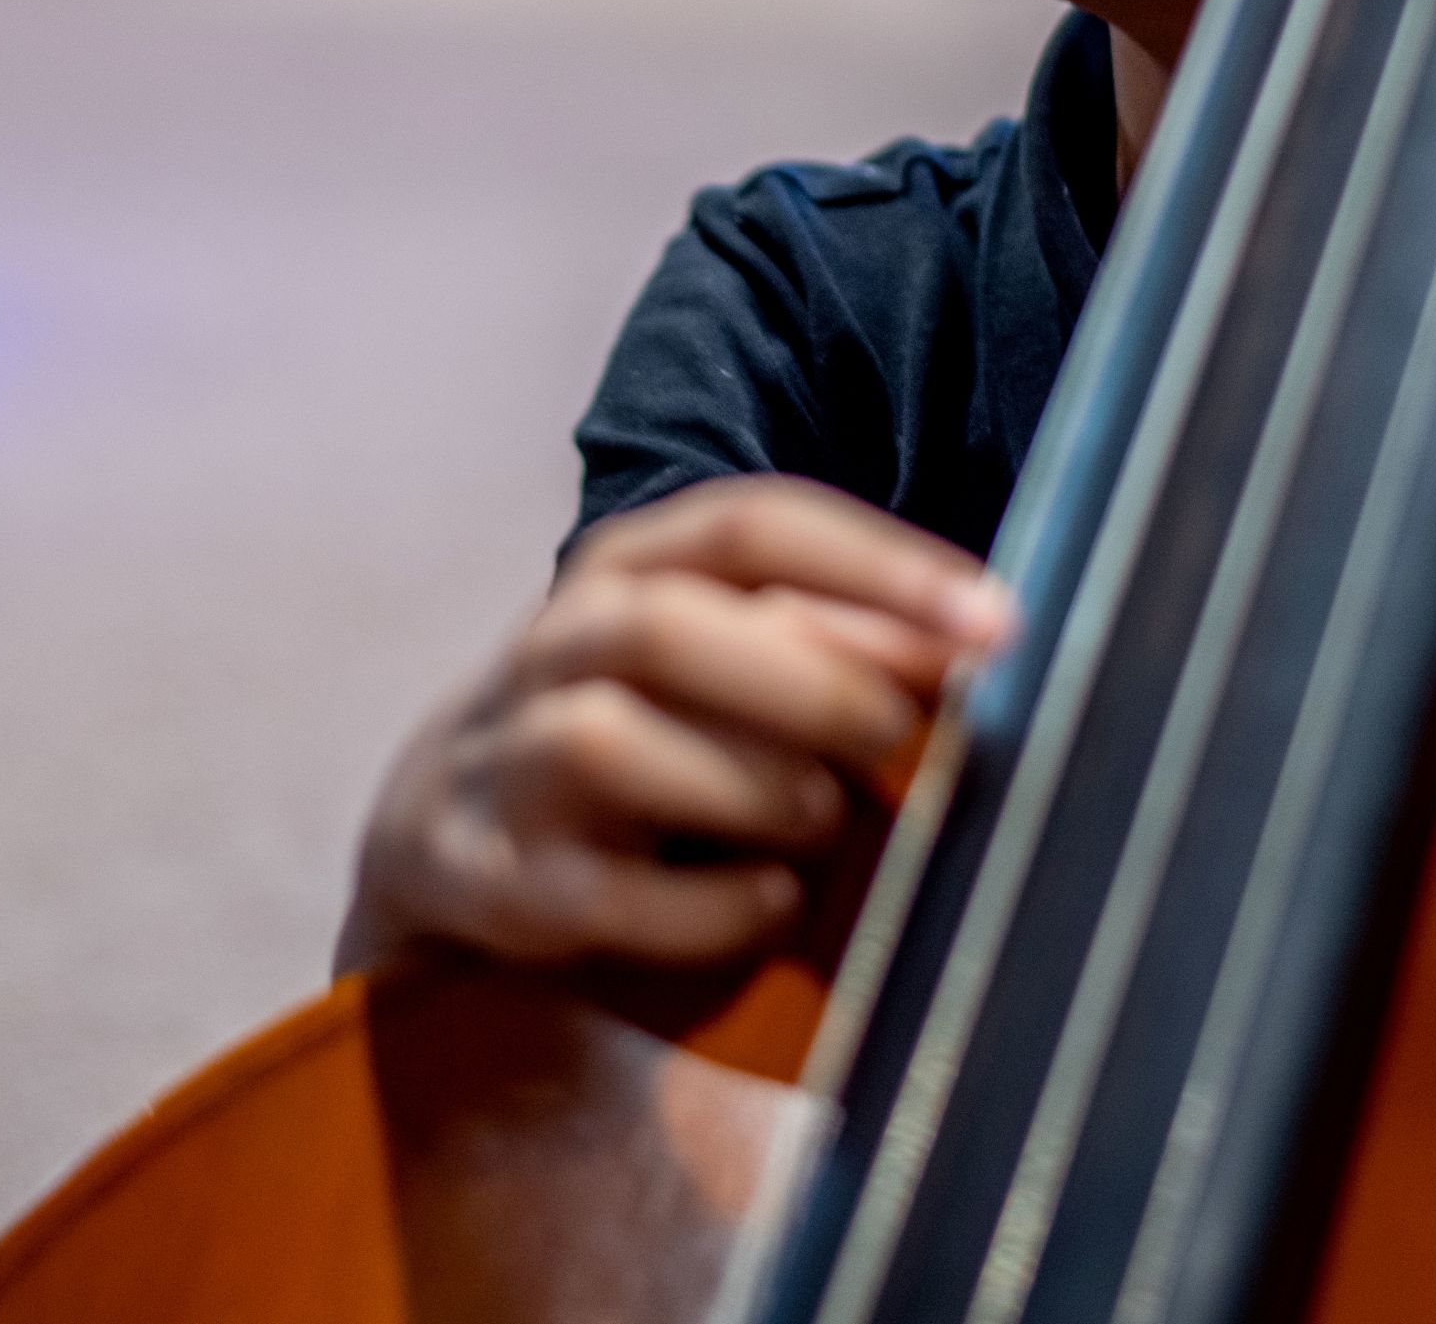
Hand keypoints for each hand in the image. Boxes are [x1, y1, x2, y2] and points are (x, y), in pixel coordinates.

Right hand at [340, 477, 1013, 972]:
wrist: (436, 833)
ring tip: (820, 820)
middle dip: (805, 681)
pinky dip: (702, 907)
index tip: (999, 619)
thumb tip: (982, 643)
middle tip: (897, 734)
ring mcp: (506, 762)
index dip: (879, 564)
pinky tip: (770, 904)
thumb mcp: (717, 665)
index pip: (749, 527)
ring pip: (608, 742)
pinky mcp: (490, 880)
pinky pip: (596, 892)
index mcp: (626, 569)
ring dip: (740, 783)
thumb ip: (833, 643)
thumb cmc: (632, 733)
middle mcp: (554, 647)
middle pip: (665, 625)